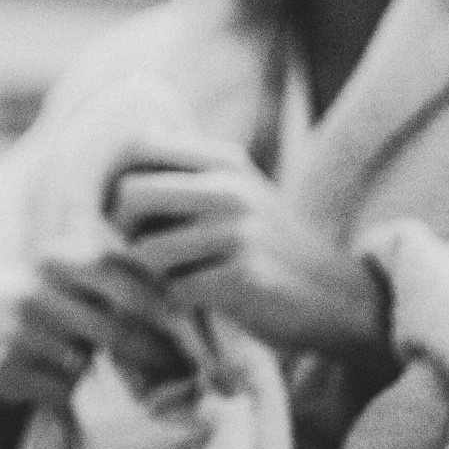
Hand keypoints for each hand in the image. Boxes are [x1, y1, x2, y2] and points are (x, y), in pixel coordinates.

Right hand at [0, 253, 192, 408]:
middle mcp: (36, 286)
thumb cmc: (59, 300)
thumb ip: (129, 288)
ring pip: (84, 364)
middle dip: (150, 355)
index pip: (122, 279)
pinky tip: (50, 374)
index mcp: (62, 256)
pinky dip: (64, 389)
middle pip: (113, 330)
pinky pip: (58, 387)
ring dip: (97, 370)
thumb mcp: (84, 280)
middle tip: (174, 368)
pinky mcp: (2, 362)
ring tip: (87, 360)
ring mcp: (17, 325)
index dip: (160, 306)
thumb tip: (192, 320)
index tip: (185, 329)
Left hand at [109, 135, 389, 354]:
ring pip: (147, 250)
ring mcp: (238, 231)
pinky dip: (183, 302)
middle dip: (125, 231)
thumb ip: (187, 178)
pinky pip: (176, 290)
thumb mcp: (238, 194)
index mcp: (224, 160)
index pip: (137, 147)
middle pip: (129, 196)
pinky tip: (208, 302)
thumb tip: (110, 180)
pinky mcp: (243, 277)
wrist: (339, 296)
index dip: (117, 181)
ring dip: (156, 275)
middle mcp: (229, 187)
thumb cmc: (272, 247)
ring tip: (184, 279)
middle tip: (147, 252)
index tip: (126, 212)